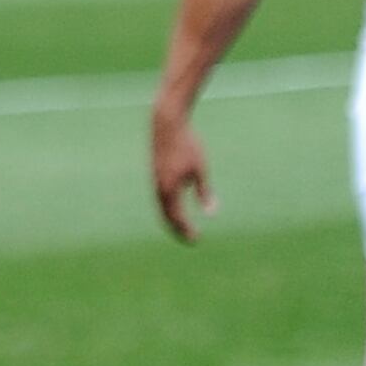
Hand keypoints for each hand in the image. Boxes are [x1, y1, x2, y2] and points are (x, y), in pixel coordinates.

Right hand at [150, 102, 214, 243]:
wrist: (167, 125)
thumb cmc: (187, 145)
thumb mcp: (200, 169)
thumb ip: (204, 192)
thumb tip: (211, 213)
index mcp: (170, 189)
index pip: (177, 218)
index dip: (186, 230)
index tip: (196, 239)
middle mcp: (159, 189)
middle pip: (166, 217)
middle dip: (178, 229)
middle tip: (190, 239)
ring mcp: (155, 181)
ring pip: (161, 208)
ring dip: (171, 219)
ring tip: (182, 226)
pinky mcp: (155, 175)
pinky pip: (160, 198)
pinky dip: (167, 208)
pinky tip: (175, 207)